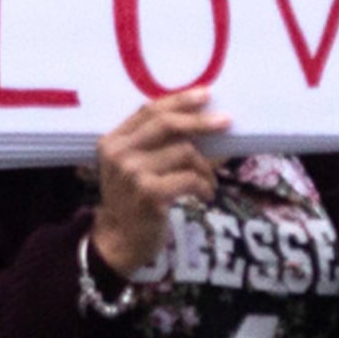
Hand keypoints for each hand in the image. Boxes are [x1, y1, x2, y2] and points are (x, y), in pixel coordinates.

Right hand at [92, 91, 223, 276]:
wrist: (119, 242)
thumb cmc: (133, 202)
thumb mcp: (133, 168)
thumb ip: (155, 145)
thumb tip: (206, 123)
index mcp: (112, 141)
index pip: (148, 110)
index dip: (179, 101)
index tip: (205, 95)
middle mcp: (119, 153)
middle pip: (167, 124)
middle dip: (200, 121)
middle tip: (226, 122)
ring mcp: (133, 173)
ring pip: (184, 152)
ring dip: (205, 168)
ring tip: (208, 182)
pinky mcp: (149, 193)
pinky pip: (190, 178)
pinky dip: (204, 186)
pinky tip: (205, 195)